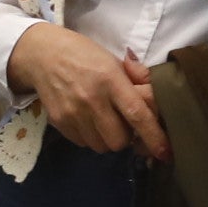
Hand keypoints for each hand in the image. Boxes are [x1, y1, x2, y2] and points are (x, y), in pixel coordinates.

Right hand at [7, 21, 165, 160]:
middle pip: (118, 141)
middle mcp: (92, 99)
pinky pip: (83, 143)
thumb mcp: (112, 61)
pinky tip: (85, 118)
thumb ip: (135, 81)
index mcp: (111, 80)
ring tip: (101, 119)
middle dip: (125, 137)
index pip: (137, 114)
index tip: (165, 152)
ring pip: (101, 146)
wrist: (43, 54)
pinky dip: (89, 136)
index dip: (153, 136)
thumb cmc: (84, 55)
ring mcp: (73, 113)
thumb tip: (155, 101)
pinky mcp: (59, 122)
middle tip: (121, 123)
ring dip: (106, 138)